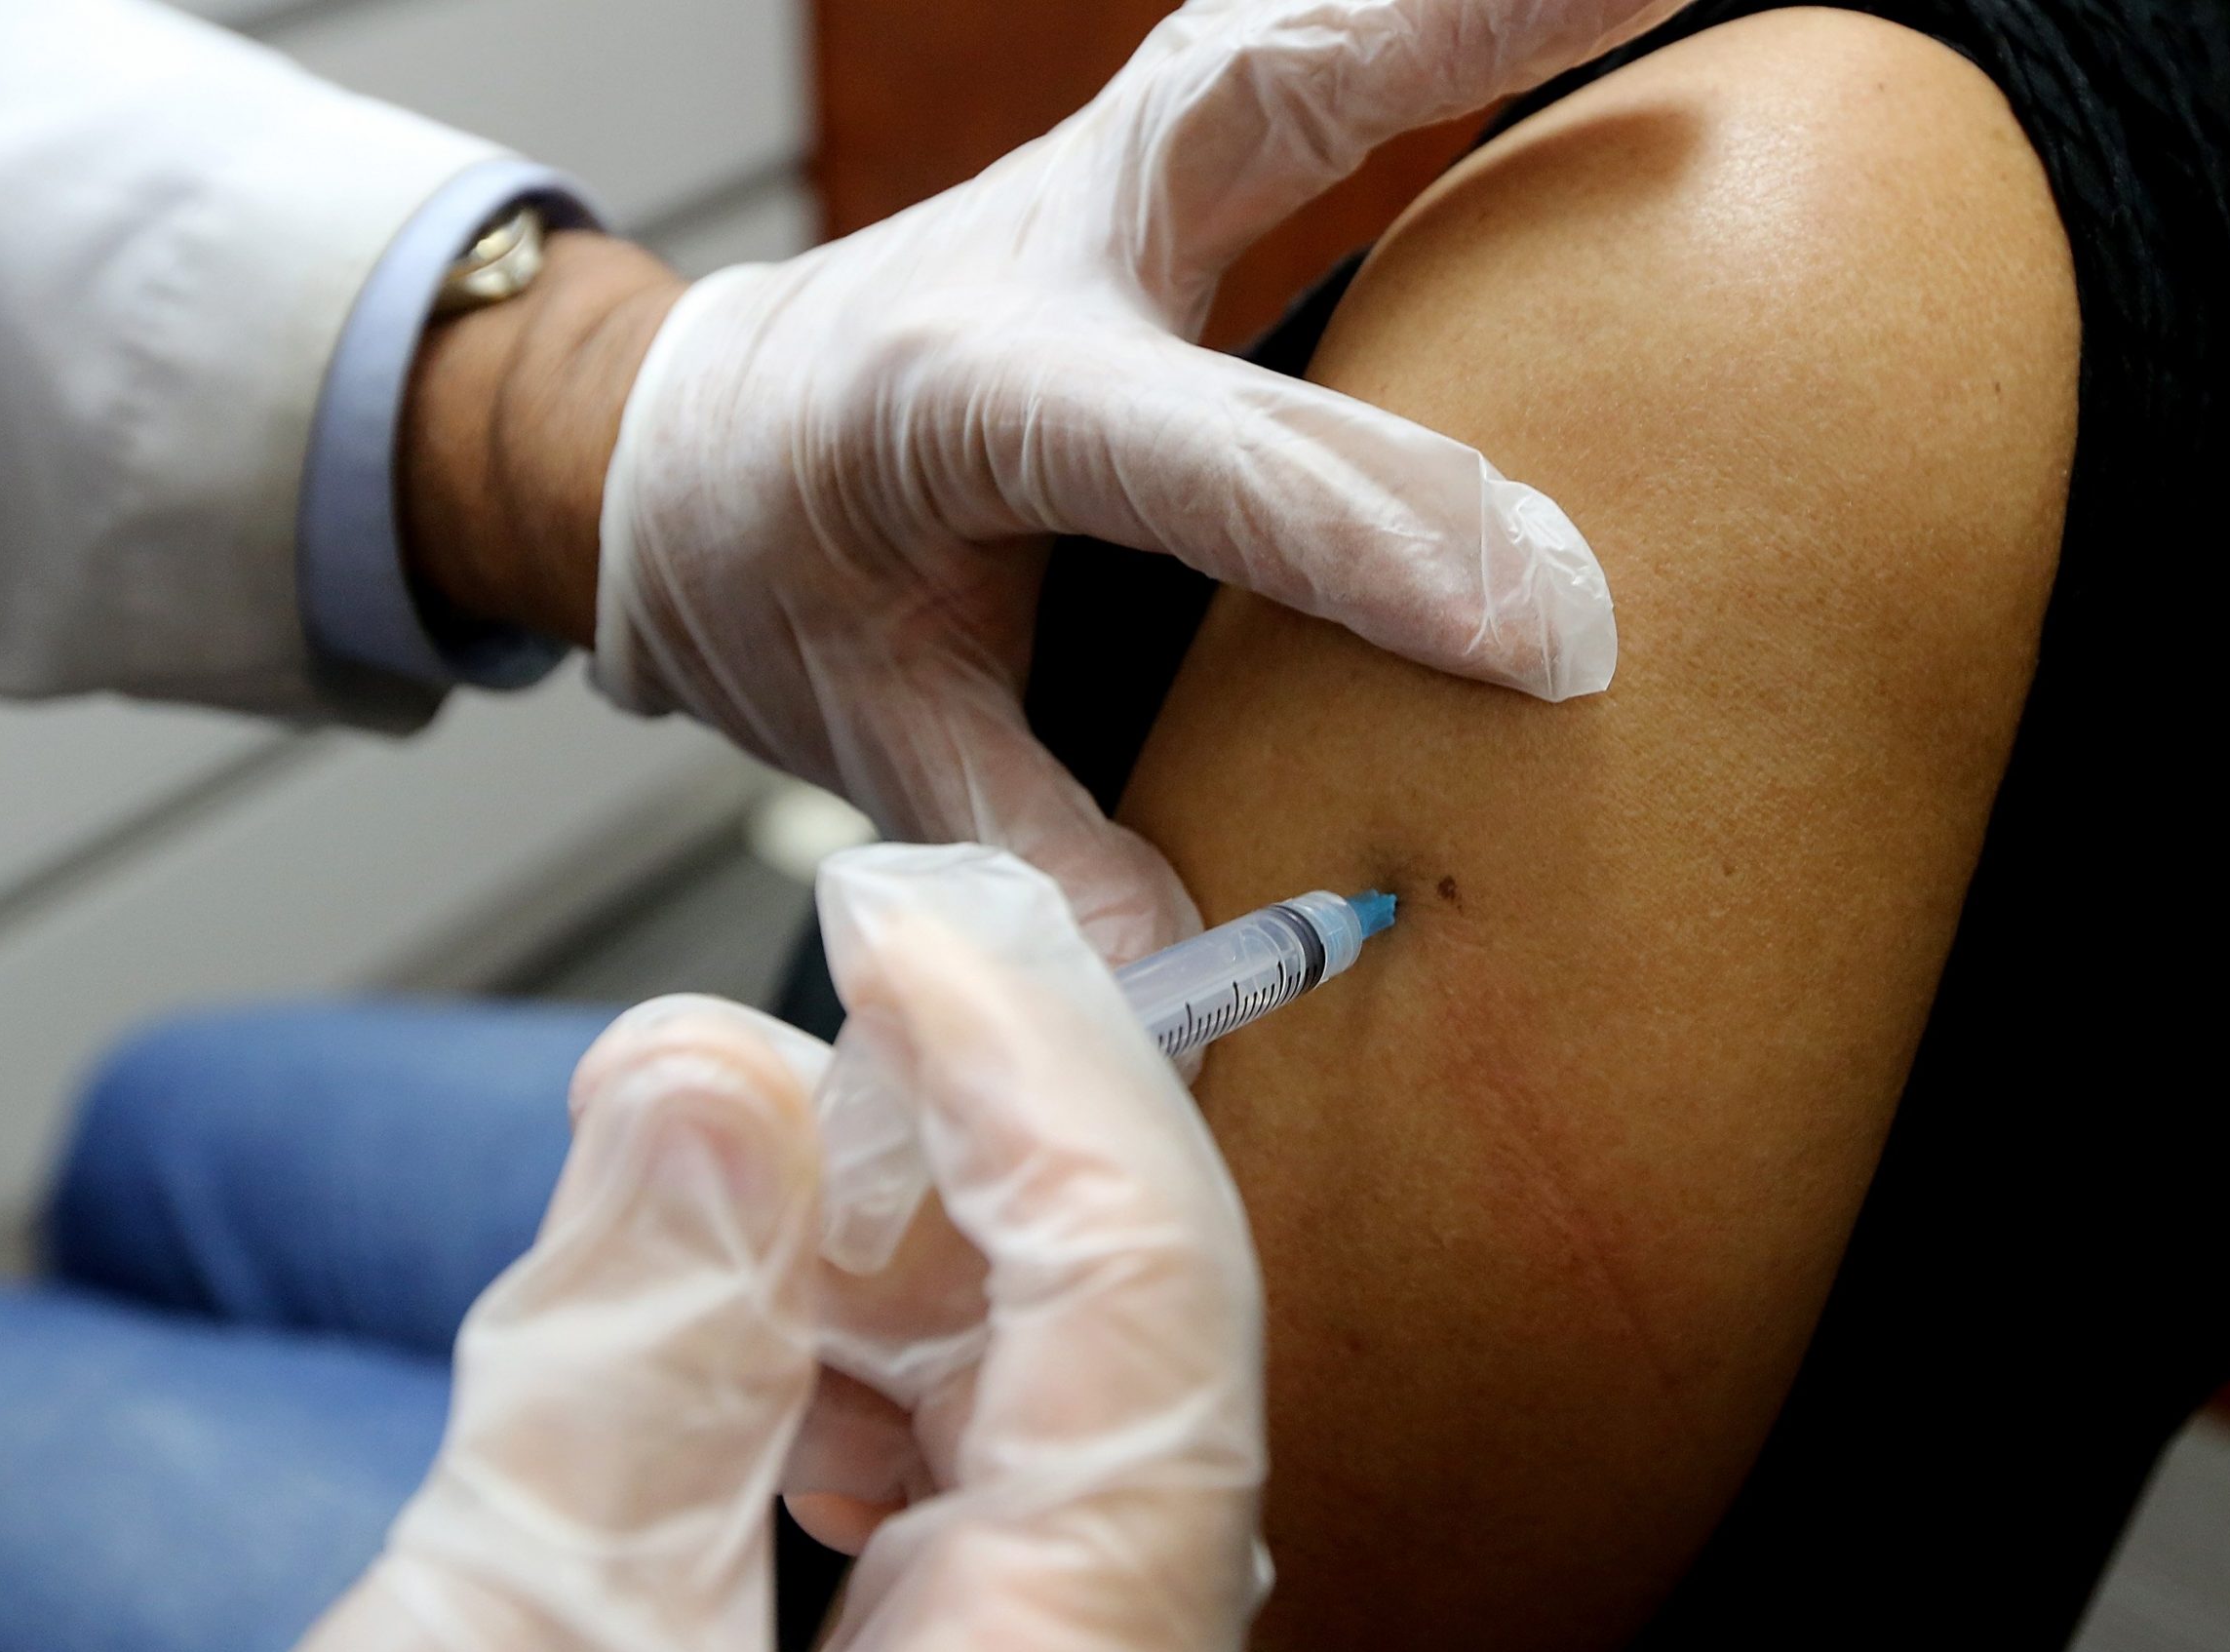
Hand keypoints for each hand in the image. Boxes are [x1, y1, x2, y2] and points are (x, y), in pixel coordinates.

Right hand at [255, 848, 1266, 1651]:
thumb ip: (631, 1355)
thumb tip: (707, 1068)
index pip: (1146, 1281)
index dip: (1035, 1057)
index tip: (904, 921)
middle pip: (1121, 1341)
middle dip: (965, 1152)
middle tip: (816, 1029)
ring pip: (1053, 1422)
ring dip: (906, 1272)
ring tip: (755, 1193)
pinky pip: (981, 1519)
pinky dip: (870, 1403)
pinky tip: (766, 1382)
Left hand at [593, 0, 1684, 959]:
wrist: (675, 440)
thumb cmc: (767, 578)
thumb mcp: (866, 733)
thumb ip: (1022, 844)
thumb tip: (1177, 976)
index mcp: (953, 401)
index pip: (1193, 460)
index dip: (1368, 537)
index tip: (1541, 630)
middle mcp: (1033, 256)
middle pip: (1245, 103)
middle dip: (1442, 49)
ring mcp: (1087, 190)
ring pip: (1277, 41)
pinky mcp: (1135, 176)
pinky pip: (1289, 67)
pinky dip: (1412, 30)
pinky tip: (1554, 9)